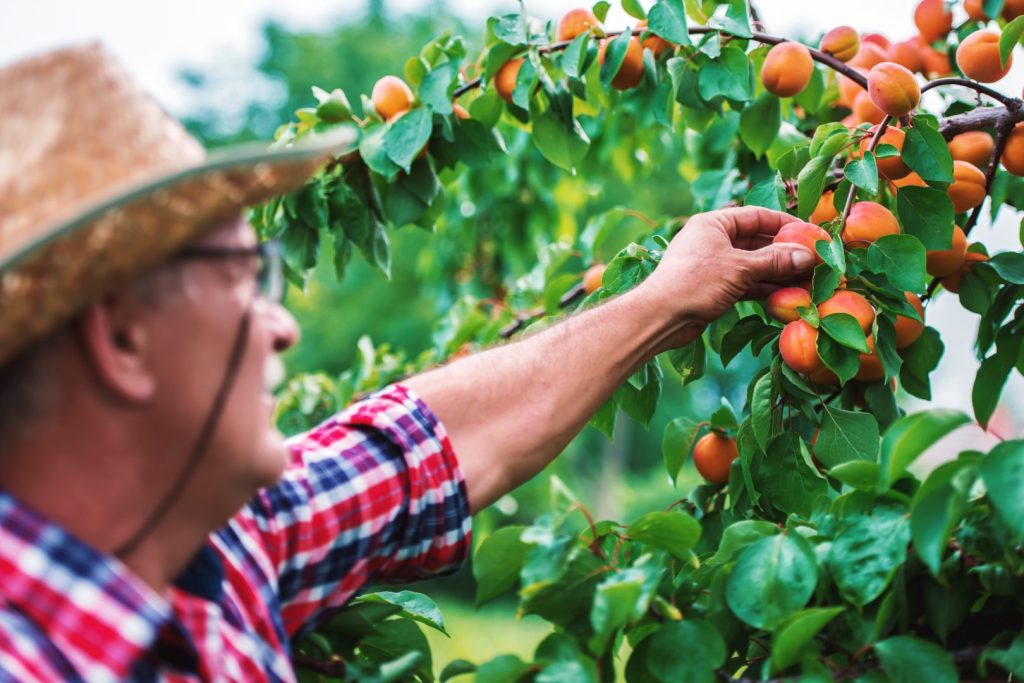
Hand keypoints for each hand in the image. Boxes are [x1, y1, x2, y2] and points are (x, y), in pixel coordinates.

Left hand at [637, 207, 816, 349]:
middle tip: (815, 263)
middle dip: (785, 254)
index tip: (811, 234)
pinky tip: (787, 296)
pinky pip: (746, 283)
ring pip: (754, 265)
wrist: (660, 316)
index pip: (757, 216)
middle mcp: (713, 240)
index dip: (786, 224)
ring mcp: (714, 265)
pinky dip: (764, 289)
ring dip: (778, 274)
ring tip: (807, 282)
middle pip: (758, 242)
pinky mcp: (715, 288)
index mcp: (714, 223)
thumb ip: (775, 260)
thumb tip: (808, 255)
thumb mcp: (740, 267)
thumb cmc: (696, 282)